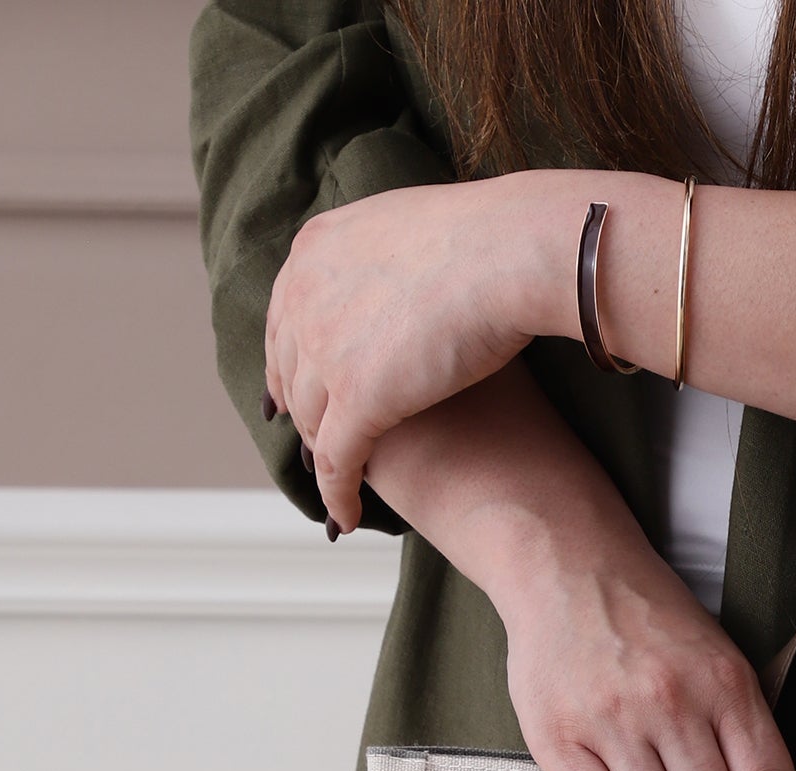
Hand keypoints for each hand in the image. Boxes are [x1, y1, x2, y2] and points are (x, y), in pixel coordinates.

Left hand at [266, 179, 561, 532]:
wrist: (509, 252)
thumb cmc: (489, 239)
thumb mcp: (413, 229)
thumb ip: (390, 256)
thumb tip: (405, 273)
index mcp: (314, 251)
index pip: (286, 319)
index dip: (292, 363)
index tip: (301, 392)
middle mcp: (305, 298)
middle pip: (290, 373)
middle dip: (301, 413)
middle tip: (318, 445)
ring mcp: (326, 350)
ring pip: (312, 422)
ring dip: (324, 457)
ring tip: (342, 483)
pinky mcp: (358, 399)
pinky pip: (337, 461)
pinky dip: (338, 494)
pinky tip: (347, 516)